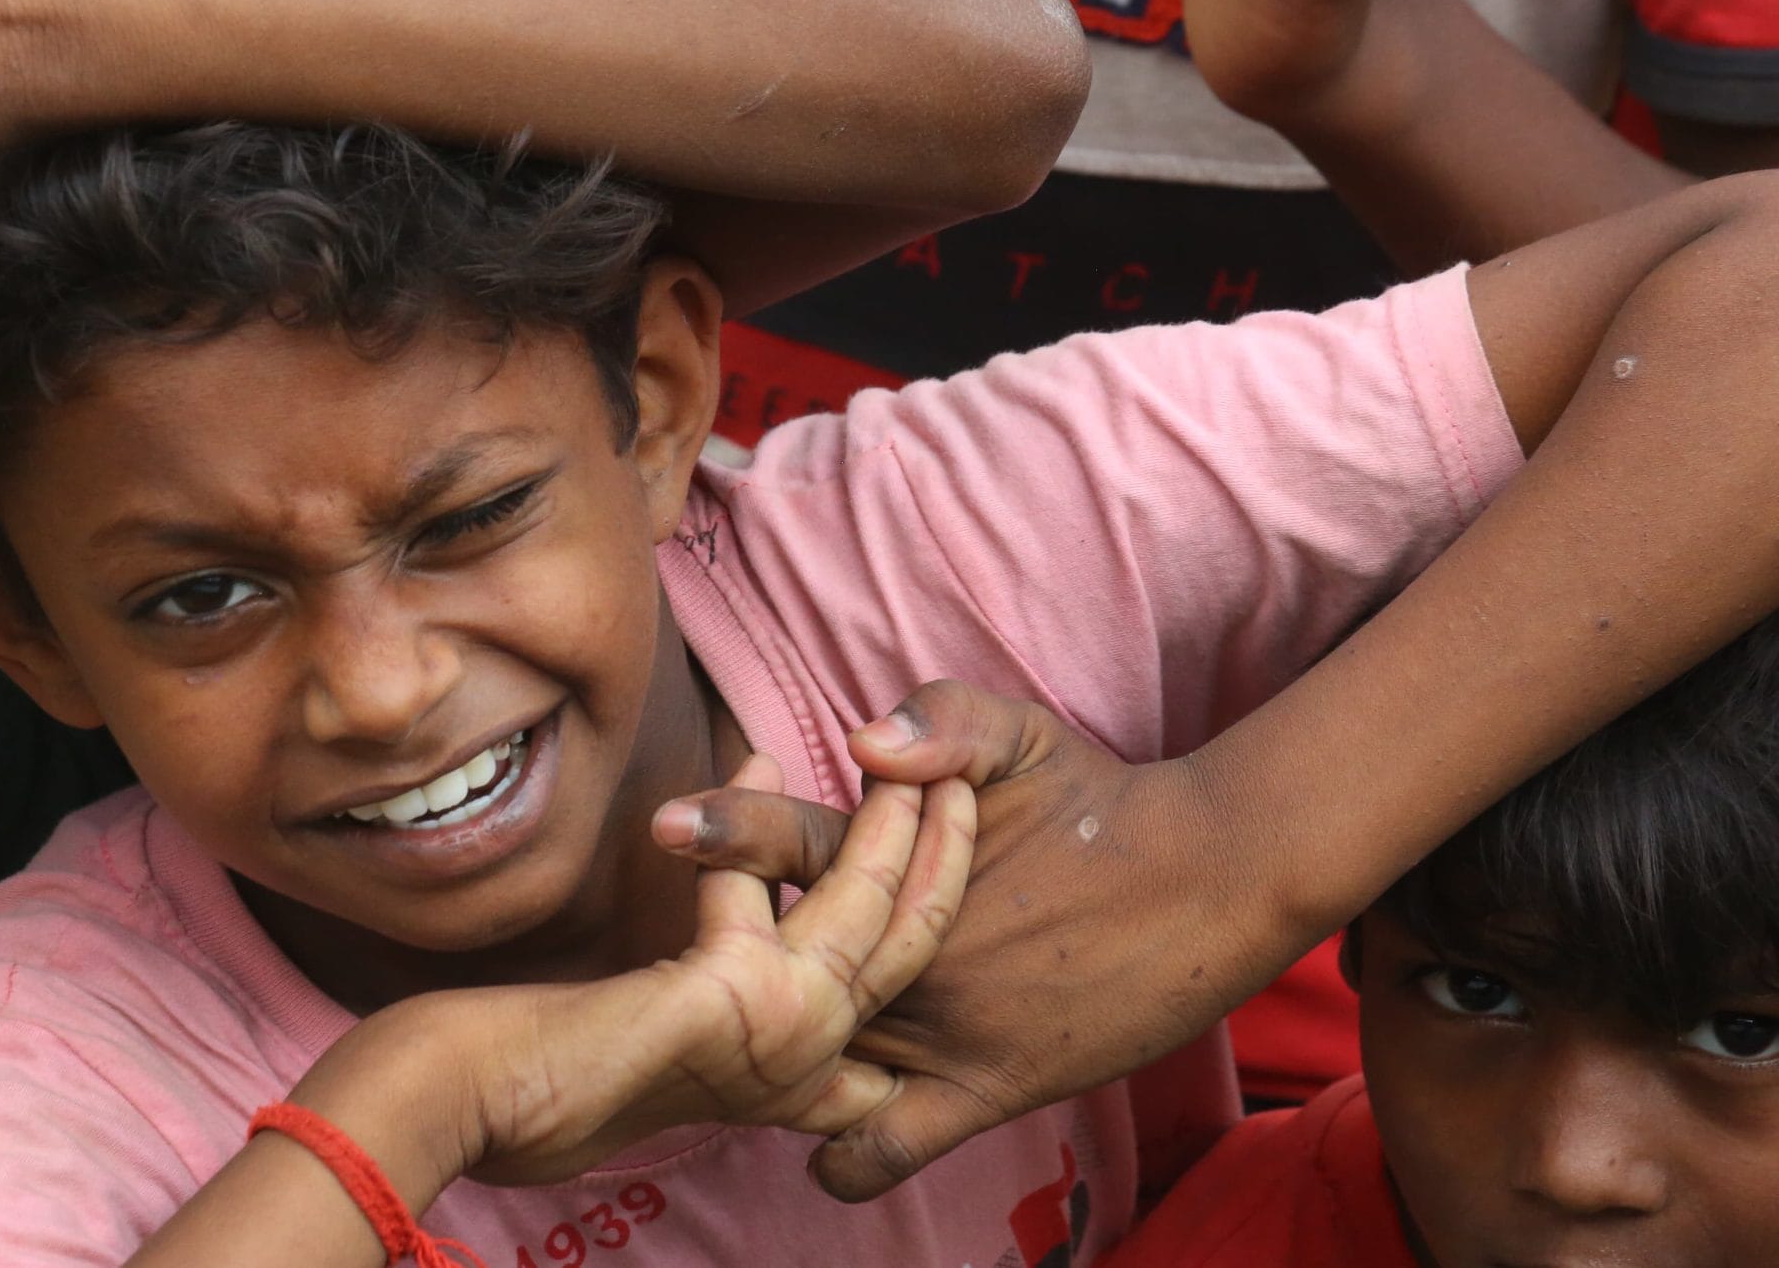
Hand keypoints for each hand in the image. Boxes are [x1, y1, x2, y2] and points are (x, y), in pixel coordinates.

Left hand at [296, 757, 977, 1192]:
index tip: (947, 833)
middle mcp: (805, 1068)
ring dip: (904, 833)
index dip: (932, 907)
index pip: (892, 988)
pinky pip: (788, 890)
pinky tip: (756, 762)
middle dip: (950, 859)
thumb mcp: (664, 1032)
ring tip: (917, 770)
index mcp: (801, 1078)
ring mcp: (783, 1039)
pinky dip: (770, 818)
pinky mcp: (741, 998)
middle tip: (964, 782)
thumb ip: (723, 999)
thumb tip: (747, 930)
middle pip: (915, 946)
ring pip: (880, 915)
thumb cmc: (541, 1061)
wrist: (471, 1089)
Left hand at [656, 682, 1262, 1199]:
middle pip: (774, 962)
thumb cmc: (1100, 800)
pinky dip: (839, 1154)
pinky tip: (814, 1139)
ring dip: (760, 1057)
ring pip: (811, 1060)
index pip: (779, 840)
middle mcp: (902, 950)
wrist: (1204, 882)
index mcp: (896, 855)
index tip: (667, 829)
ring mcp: (937, 1027)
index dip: (720, 832)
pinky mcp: (982, 1089)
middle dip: (713, 963)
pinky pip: (883, 1146)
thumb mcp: (1019, 732)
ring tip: (714, 1052)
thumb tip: (862, 738)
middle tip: (668, 975)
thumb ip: (941, 718)